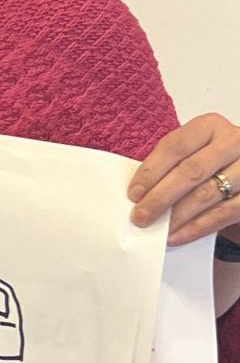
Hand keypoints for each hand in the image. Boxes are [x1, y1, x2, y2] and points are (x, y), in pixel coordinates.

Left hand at [127, 113, 239, 246]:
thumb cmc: (213, 163)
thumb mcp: (195, 152)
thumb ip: (173, 165)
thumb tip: (139, 193)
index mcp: (211, 126)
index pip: (175, 147)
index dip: (151, 171)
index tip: (133, 194)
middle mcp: (233, 142)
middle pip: (190, 171)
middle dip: (161, 197)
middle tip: (140, 216)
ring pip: (206, 194)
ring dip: (177, 216)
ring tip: (158, 230)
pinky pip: (224, 213)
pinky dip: (197, 227)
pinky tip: (178, 236)